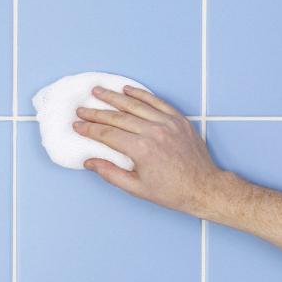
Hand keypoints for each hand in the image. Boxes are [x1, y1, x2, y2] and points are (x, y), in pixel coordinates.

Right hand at [73, 85, 237, 217]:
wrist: (204, 188)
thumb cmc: (172, 191)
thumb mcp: (137, 188)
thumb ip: (111, 173)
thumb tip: (90, 162)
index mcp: (141, 149)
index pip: (107, 134)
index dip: (89, 129)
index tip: (77, 125)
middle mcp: (154, 132)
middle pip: (117, 117)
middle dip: (96, 112)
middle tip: (82, 109)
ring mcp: (168, 123)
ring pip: (135, 105)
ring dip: (114, 97)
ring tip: (98, 91)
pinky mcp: (179, 120)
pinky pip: (156, 102)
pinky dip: (141, 94)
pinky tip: (128, 90)